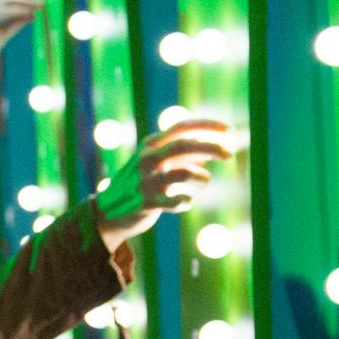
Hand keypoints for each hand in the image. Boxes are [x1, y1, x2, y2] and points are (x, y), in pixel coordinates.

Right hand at [94, 120, 230, 252]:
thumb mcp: (159, 164)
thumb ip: (183, 156)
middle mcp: (147, 158)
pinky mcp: (146, 203)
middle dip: (211, 147)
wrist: (109, 212)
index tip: (227, 129)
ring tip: (203, 181)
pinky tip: (185, 201)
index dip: (205, 126)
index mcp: (151, 144)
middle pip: (184, 145)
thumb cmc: (141, 183)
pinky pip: (177, 201)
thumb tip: (211, 150)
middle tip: (230, 153)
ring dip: (201, 177)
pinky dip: (186, 201)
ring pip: (185, 172)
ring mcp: (145, 181)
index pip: (181, 127)